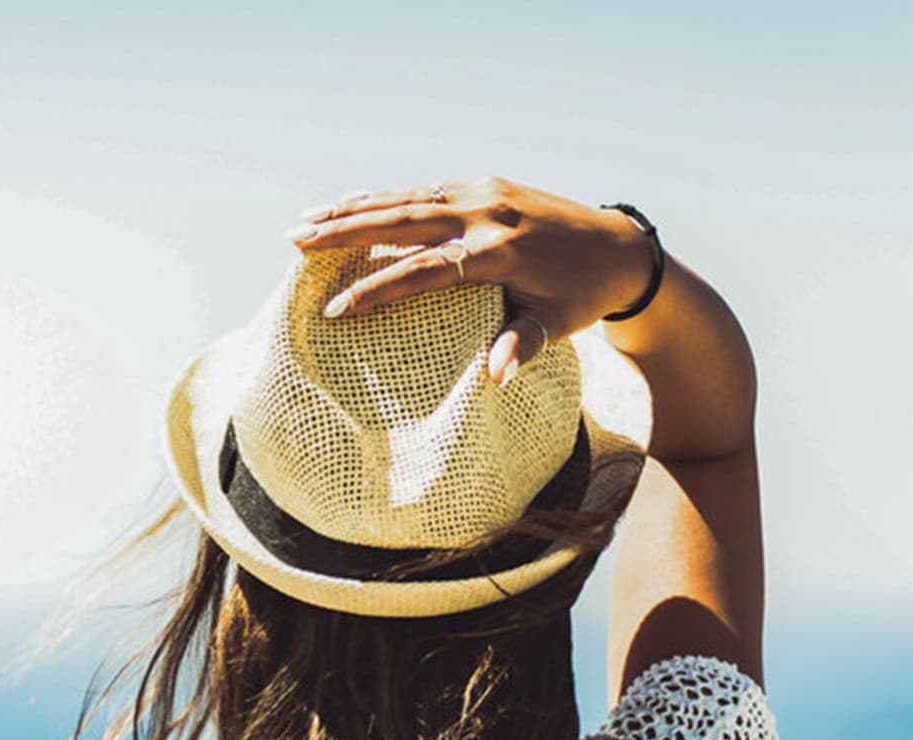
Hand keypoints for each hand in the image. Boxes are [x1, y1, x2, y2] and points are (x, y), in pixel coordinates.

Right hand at [283, 176, 654, 383]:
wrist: (617, 247)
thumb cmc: (582, 296)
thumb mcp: (560, 325)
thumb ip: (524, 345)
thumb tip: (495, 380)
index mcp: (503, 252)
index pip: (427, 272)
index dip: (379, 289)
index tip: (337, 309)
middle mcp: (488, 213)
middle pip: (404, 221)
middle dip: (346, 231)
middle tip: (295, 241)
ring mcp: (483, 192)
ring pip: (406, 198)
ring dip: (352, 209)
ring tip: (304, 222)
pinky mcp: (481, 184)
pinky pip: (422, 190)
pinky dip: (381, 198)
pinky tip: (346, 206)